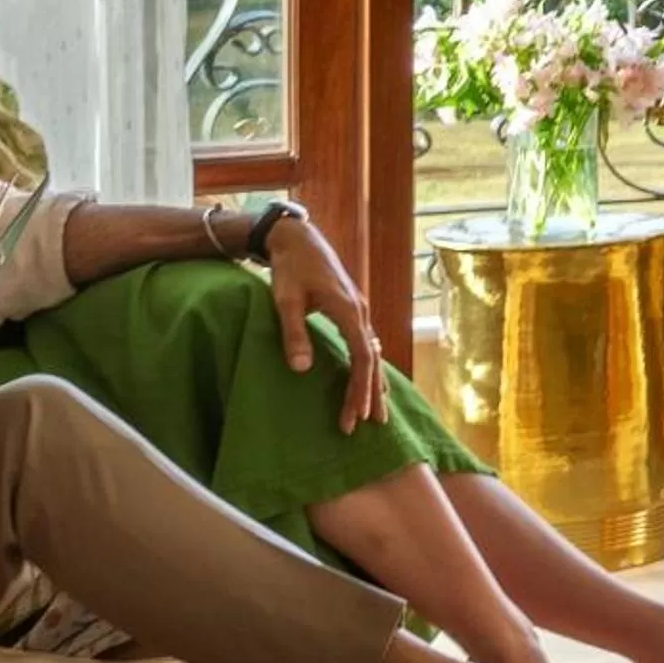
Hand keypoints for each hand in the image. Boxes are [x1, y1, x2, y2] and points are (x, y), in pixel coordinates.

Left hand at [264, 220, 389, 433]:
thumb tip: (302, 369)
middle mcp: (359, 311)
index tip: (354, 415)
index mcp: (347, 310)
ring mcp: (358, 309)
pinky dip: (370, 365)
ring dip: (374, 381)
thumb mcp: (285, 299)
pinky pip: (367, 343)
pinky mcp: (351, 308)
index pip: (361, 357)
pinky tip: (370, 379)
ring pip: (373, 351)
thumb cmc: (289, 268)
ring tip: (378, 411)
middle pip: (372, 359)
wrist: (298, 238)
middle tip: (371, 424)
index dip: (359, 388)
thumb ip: (294, 333)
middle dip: (371, 393)